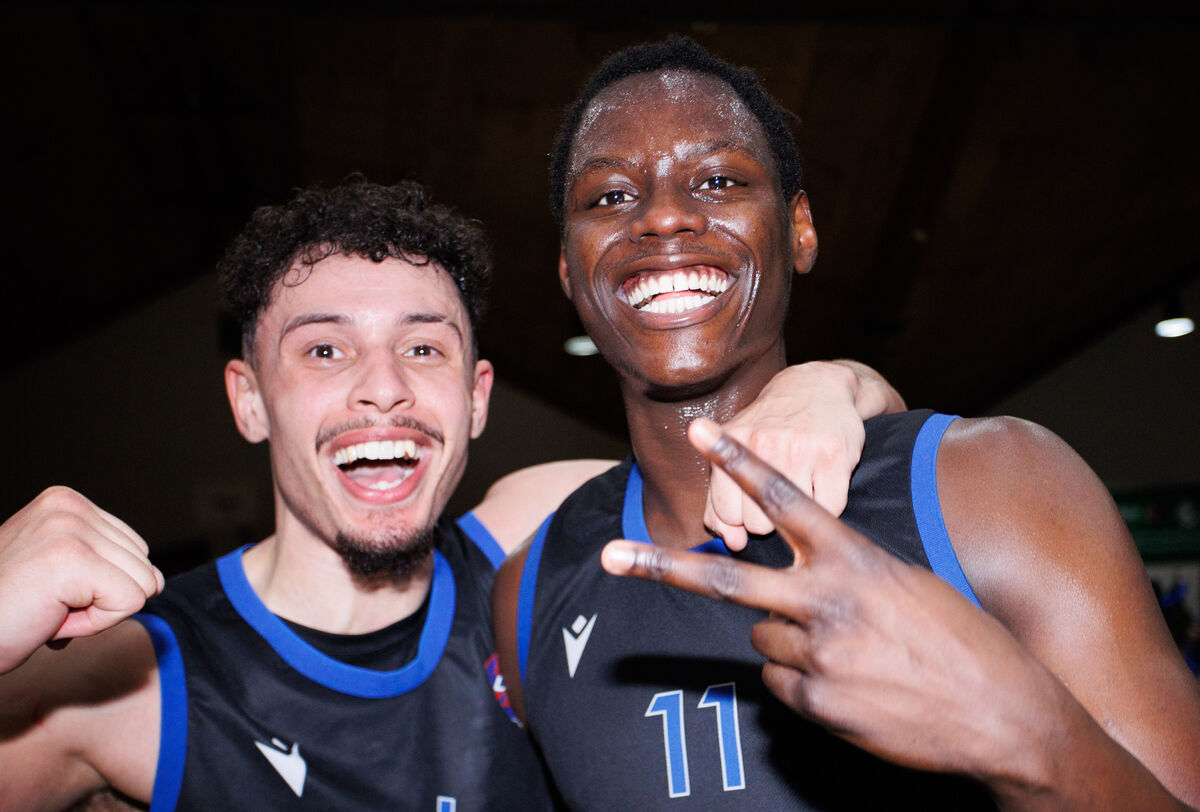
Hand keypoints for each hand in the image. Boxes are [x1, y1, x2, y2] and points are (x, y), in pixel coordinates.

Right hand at [0, 487, 162, 672]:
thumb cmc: (5, 615)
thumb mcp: (61, 574)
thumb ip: (108, 566)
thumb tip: (159, 580)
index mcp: (66, 502)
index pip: (136, 550)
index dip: (99, 586)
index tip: (50, 591)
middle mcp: (68, 506)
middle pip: (144, 566)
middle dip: (101, 599)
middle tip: (45, 603)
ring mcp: (68, 528)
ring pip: (142, 585)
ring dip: (95, 613)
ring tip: (45, 608)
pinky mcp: (71, 558)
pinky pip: (129, 602)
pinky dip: (94, 625)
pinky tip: (49, 617)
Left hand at [604, 419, 1063, 781]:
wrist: (1004, 717)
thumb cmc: (961, 640)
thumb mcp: (906, 585)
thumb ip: (844, 574)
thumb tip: (792, 585)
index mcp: (854, 560)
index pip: (785, 499)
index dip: (739, 461)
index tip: (702, 431)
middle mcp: (826, 603)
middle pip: (725, 579)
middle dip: (660, 566)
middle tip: (609, 556)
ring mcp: (816, 657)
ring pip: (760, 637)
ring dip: (786, 639)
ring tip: (846, 652)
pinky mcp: (815, 705)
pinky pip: (779, 683)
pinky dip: (801, 682)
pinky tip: (850, 686)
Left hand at [708, 361, 866, 549]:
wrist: (817, 387)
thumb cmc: (769, 428)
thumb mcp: (735, 453)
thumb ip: (720, 502)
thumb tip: (733, 544)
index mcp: (733, 442)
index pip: (726, 514)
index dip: (739, 520)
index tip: (750, 506)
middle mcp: (763, 443)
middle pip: (758, 524)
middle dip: (768, 520)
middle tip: (779, 492)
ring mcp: (801, 448)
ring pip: (791, 519)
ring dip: (797, 514)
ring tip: (800, 485)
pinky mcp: (835, 455)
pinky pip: (829, 510)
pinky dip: (827, 508)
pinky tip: (822, 484)